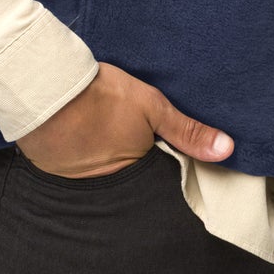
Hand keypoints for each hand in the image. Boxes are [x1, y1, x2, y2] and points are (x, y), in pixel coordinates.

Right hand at [15, 60, 234, 178]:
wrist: (45, 87)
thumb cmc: (102, 96)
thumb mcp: (152, 107)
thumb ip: (188, 131)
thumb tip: (227, 150)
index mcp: (135, 172)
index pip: (157, 178)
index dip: (161, 164)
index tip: (162, 153)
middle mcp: (107, 186)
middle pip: (129, 180)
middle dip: (133, 167)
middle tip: (128, 143)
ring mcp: (77, 181)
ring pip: (100, 176)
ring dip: (104, 162)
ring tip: (104, 141)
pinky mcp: (53, 171)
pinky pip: (74, 171)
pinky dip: (79, 158)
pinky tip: (80, 140)